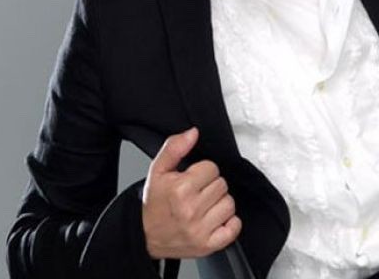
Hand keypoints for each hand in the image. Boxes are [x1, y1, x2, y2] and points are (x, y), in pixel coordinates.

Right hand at [141, 127, 241, 258]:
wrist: (144, 236)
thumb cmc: (154, 204)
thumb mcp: (158, 171)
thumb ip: (175, 147)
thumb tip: (193, 133)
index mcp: (180, 189)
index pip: (212, 168)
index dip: (203, 171)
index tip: (193, 178)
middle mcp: (191, 210)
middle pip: (222, 184)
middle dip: (211, 185)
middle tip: (197, 192)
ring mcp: (200, 230)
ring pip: (229, 204)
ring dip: (219, 203)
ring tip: (204, 206)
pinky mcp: (207, 246)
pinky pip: (234, 228)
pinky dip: (229, 223)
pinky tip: (215, 219)